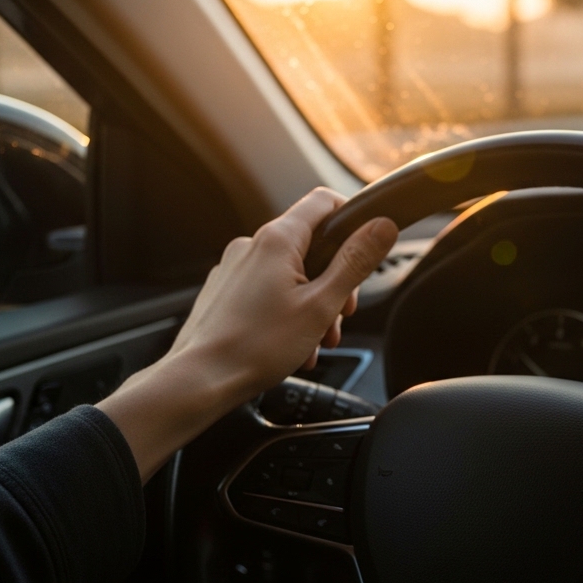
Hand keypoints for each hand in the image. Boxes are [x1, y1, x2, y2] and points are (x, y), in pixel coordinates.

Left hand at [99, 188, 397, 480]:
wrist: (200, 380)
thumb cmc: (256, 347)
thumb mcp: (322, 305)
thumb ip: (355, 262)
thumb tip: (382, 227)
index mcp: (277, 240)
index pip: (324, 202)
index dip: (351, 219)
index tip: (365, 248)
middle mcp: (251, 245)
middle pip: (310, 245)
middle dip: (334, 280)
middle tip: (340, 315)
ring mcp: (234, 268)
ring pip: (290, 273)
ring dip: (312, 303)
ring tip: (314, 340)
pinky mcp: (224, 291)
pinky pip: (266, 290)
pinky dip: (286, 312)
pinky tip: (291, 345)